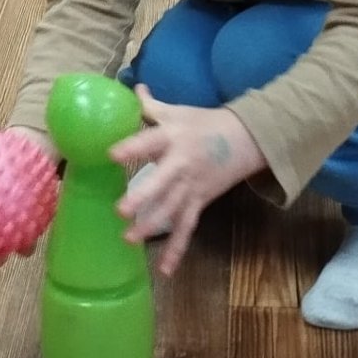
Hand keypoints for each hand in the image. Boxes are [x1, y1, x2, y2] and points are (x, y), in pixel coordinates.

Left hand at [109, 86, 266, 279]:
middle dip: (143, 197)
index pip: (150, 141)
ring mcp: (192, 186)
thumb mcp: (178, 112)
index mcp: (173, 137)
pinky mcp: (200, 202)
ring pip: (172, 209)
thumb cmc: (205, 123)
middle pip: (161, 182)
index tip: (111, 154)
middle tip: (120, 210)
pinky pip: (188, 228)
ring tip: (129, 240)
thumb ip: (151, 106)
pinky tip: (164, 270)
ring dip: (153, 226)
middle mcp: (182, 164)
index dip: (131, 147)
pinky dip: (177, 250)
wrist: (246, 139)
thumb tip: (130, 87)